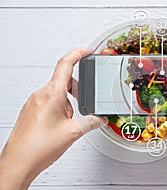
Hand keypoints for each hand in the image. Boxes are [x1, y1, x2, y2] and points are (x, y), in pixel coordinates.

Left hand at [0, 48, 107, 189]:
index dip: (78, 53)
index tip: (87, 50)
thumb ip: (91, 122)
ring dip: (68, 101)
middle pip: (63, 80)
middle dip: (77, 89)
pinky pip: (48, 100)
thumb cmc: (38, 147)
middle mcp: (40, 94)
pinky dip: (59, 106)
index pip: (66, 64)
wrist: (19, 162)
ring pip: (56, 92)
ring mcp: (34, 102)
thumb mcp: (73, 132)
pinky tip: (61, 123)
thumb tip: (101, 118)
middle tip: (84, 101)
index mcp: (52, 94)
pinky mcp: (31, 109)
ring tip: (70, 120)